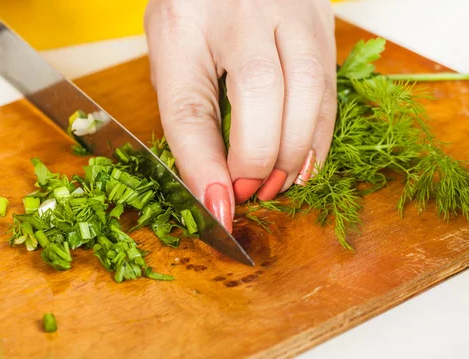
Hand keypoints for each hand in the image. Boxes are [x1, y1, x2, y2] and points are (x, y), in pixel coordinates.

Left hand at [144, 0, 336, 232]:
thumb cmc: (193, 10)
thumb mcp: (171, 54)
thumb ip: (188, 112)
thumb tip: (212, 185)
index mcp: (183, 22)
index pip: (190, 105)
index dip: (203, 165)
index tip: (216, 208)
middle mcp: (240, 10)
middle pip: (260, 91)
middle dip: (257, 157)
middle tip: (246, 192)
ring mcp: (289, 11)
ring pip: (309, 89)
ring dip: (295, 153)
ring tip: (276, 185)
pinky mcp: (321, 24)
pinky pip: (330, 87)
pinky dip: (319, 135)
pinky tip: (304, 162)